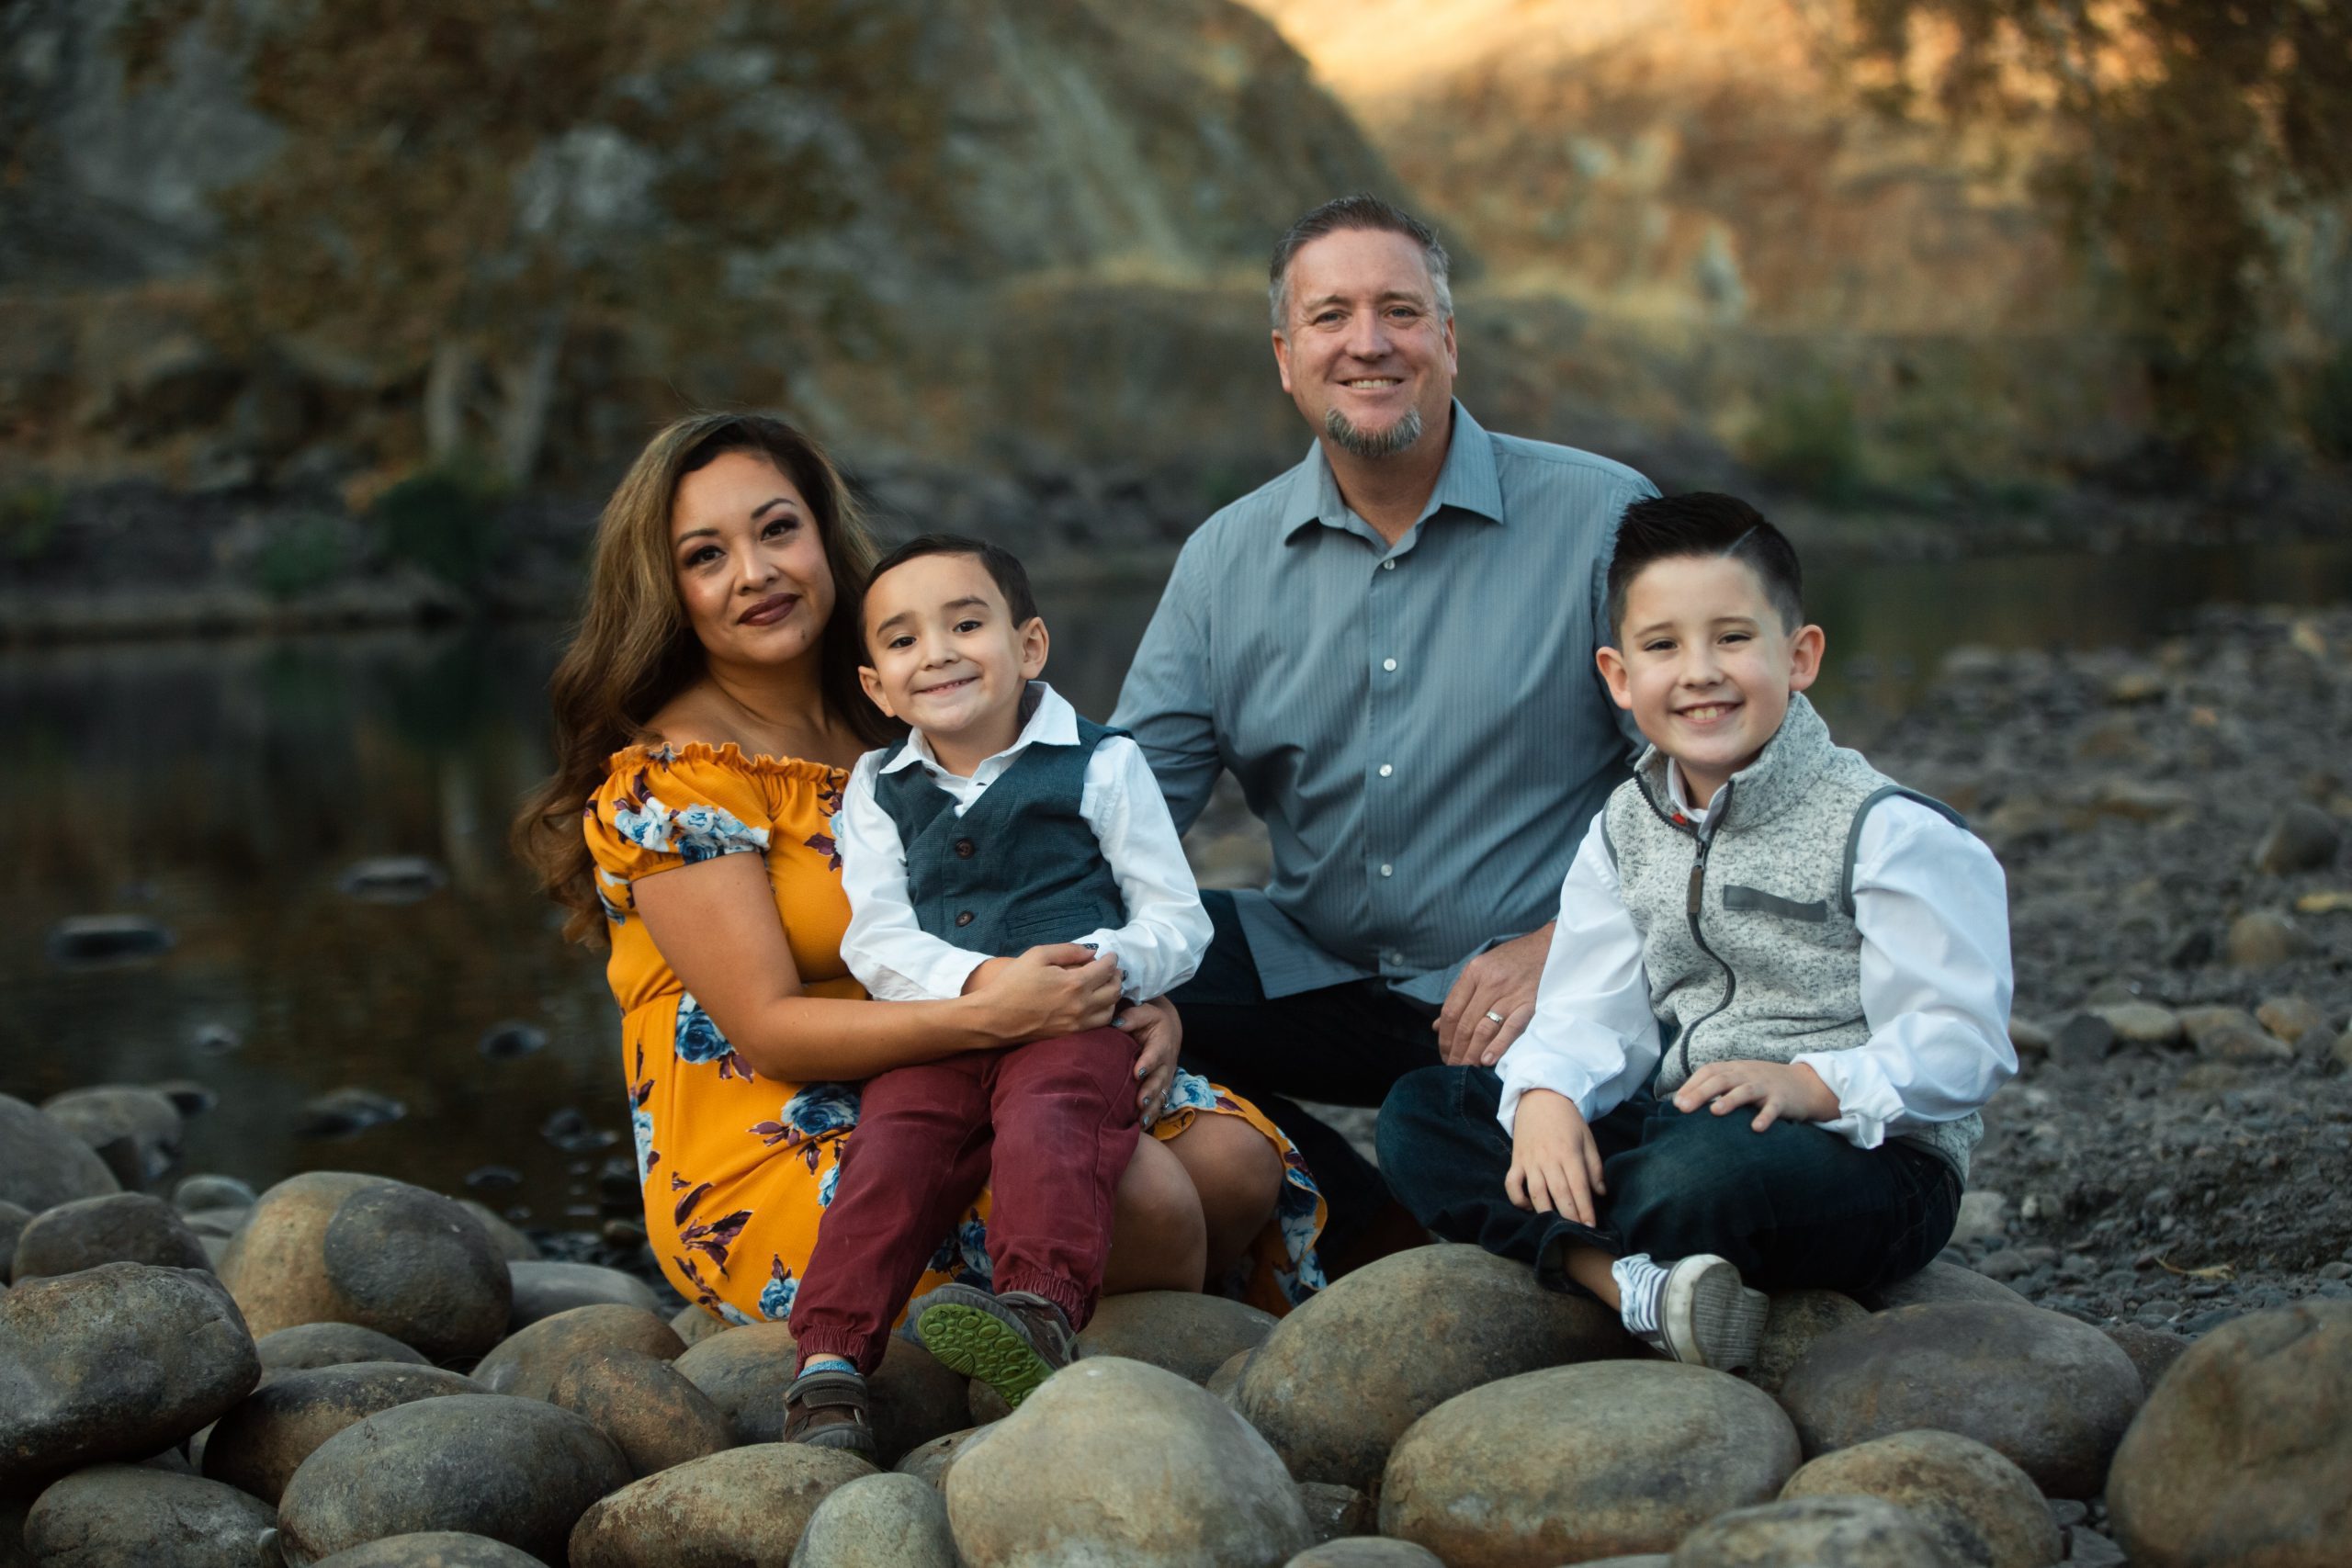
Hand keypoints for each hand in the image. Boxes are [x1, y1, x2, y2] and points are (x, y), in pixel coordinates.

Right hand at [968, 944, 1121, 1043]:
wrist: (994, 1018)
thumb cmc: (1012, 983)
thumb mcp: (1037, 955)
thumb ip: (1067, 950)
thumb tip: (1091, 952)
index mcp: (1075, 983)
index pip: (1106, 970)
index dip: (1111, 960)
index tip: (1110, 955)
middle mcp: (1082, 1005)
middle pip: (1114, 990)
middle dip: (1116, 976)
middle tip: (1110, 969)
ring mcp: (1078, 1023)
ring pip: (1110, 1010)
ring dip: (1112, 996)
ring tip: (1105, 986)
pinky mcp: (1071, 1035)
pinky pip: (1099, 1024)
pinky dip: (1104, 1012)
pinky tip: (1096, 1004)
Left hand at [1115, 996, 1181, 1124]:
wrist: (1167, 1031)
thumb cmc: (1150, 1021)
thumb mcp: (1144, 1013)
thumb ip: (1132, 1017)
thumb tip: (1116, 1023)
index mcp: (1161, 1044)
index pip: (1156, 1054)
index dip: (1148, 1063)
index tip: (1137, 1072)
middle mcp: (1166, 1064)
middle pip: (1159, 1080)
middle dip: (1150, 1091)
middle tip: (1140, 1101)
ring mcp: (1164, 1079)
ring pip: (1160, 1096)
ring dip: (1151, 1109)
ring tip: (1140, 1121)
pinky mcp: (1161, 1089)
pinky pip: (1158, 1105)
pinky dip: (1151, 1117)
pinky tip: (1140, 1128)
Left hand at [1434, 925, 1554, 1066]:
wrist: (1549, 947)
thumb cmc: (1513, 959)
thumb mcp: (1481, 969)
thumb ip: (1460, 996)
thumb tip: (1437, 1026)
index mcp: (1474, 972)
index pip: (1451, 1010)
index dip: (1445, 1035)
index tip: (1444, 1051)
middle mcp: (1490, 983)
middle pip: (1465, 1023)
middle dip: (1456, 1049)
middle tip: (1452, 1066)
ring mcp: (1511, 994)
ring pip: (1484, 1029)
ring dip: (1472, 1053)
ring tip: (1466, 1068)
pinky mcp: (1530, 1004)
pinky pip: (1511, 1028)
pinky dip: (1497, 1046)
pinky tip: (1486, 1060)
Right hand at [1504, 1089, 1604, 1224]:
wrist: (1540, 1098)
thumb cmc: (1568, 1120)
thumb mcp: (1587, 1139)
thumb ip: (1595, 1167)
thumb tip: (1599, 1193)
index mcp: (1569, 1153)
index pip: (1579, 1187)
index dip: (1585, 1209)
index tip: (1591, 1226)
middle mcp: (1549, 1159)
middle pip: (1560, 1193)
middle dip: (1570, 1216)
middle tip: (1578, 1232)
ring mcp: (1530, 1161)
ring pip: (1536, 1193)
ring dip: (1547, 1213)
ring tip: (1556, 1227)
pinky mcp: (1516, 1161)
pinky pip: (1512, 1184)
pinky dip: (1518, 1199)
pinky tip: (1529, 1208)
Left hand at [1672, 1060, 1838, 1130]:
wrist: (1804, 1084)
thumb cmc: (1762, 1085)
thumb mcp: (1739, 1080)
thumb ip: (1715, 1087)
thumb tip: (1680, 1103)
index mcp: (1734, 1069)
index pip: (1708, 1071)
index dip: (1691, 1085)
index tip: (1676, 1103)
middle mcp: (1747, 1074)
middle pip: (1721, 1080)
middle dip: (1700, 1093)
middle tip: (1683, 1108)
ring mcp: (1765, 1086)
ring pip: (1745, 1091)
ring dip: (1729, 1101)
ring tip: (1715, 1111)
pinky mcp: (1782, 1099)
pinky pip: (1773, 1108)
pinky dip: (1765, 1117)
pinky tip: (1756, 1128)